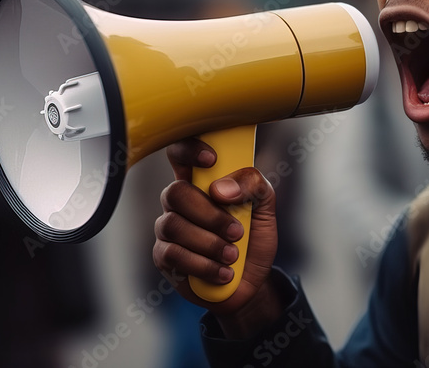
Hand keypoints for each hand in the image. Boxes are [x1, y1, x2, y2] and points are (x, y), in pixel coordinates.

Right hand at [153, 138, 282, 332]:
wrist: (252, 279)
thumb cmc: (254, 236)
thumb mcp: (265, 205)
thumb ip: (252, 184)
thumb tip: (220, 189)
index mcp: (200, 179)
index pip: (180, 151)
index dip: (189, 149)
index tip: (212, 160)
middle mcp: (179, 200)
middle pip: (175, 192)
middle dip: (210, 215)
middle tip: (237, 232)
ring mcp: (167, 227)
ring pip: (173, 225)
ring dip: (209, 243)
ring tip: (232, 255)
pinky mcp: (163, 257)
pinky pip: (172, 255)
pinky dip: (203, 265)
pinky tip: (223, 272)